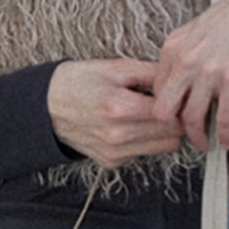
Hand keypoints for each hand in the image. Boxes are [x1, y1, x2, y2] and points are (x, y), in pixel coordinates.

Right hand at [47, 58, 184, 168]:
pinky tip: (134, 124)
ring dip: (164, 132)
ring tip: (153, 113)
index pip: (171, 115)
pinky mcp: (111, 161)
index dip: (182, 104)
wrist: (45, 106)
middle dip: (177, 120)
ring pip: (163, 148)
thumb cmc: (77, 82)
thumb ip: (151, 73)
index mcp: (120, 107)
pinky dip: (145, 140)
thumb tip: (180, 78)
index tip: (183, 96)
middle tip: (173, 104)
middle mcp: (118, 135)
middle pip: (172, 135)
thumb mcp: (115, 67)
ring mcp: (114, 152)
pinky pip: (143, 153)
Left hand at [152, 0, 228, 152]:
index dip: (165, 109)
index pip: (157, 89)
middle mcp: (186, 60)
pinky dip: (224, 134)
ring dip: (198, 137)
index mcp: (173, 47)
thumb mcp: (195, 30)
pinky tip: (227, 140)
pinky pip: (223, 117)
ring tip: (205, 143)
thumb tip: (181, 83)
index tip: (174, 117)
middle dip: (173, 128)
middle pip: (165, 109)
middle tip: (183, 136)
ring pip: (191, 118)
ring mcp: (208, 71)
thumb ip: (183, 55)